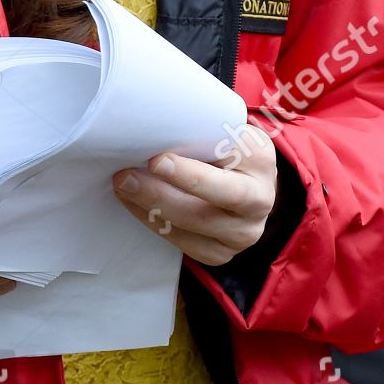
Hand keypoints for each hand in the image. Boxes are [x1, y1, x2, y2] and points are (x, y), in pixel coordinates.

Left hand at [112, 127, 277, 265]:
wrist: (250, 183)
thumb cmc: (226, 147)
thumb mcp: (222, 130)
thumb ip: (198, 131)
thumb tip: (148, 131)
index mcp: (259, 160)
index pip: (225, 165)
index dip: (190, 170)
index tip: (156, 160)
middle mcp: (260, 201)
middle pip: (208, 204)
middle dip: (161, 192)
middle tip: (127, 177)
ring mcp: (243, 233)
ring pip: (192, 226)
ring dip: (150, 207)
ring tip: (123, 187)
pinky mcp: (222, 253)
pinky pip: (184, 243)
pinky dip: (154, 223)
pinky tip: (134, 204)